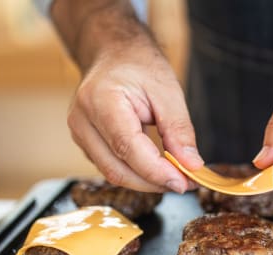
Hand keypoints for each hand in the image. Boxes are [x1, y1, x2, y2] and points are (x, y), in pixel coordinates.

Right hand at [54, 1, 202, 192]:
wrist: (113, 53)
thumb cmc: (138, 65)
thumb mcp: (168, 91)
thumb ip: (179, 131)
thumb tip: (191, 166)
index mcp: (101, 101)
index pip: (127, 148)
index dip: (156, 172)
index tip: (183, 182)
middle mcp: (83, 120)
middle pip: (117, 169)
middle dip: (154, 182)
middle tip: (186, 183)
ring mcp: (80, 133)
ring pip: (113, 173)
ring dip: (146, 181)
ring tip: (176, 176)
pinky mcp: (86, 143)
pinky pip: (111, 167)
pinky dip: (137, 173)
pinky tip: (158, 168)